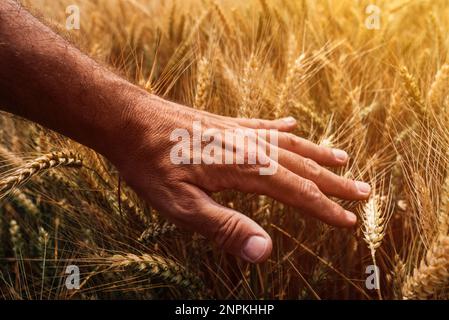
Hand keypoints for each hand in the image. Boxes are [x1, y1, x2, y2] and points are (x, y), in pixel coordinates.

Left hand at [108, 94, 370, 262]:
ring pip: (289, 144)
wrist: (128, 121)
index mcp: (245, 169)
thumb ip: (226, 227)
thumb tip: (266, 251)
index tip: (349, 221)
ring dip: (318, 154)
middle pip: (302, 166)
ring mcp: (238, 132)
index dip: (324, 208)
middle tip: (364, 190)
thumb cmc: (151, 164)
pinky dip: (282, 129)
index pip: (296, 192)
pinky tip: (293, 125)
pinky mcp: (225, 124)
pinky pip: (263, 126)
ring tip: (343, 158)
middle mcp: (249, 146)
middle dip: (334, 182)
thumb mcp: (182, 206)